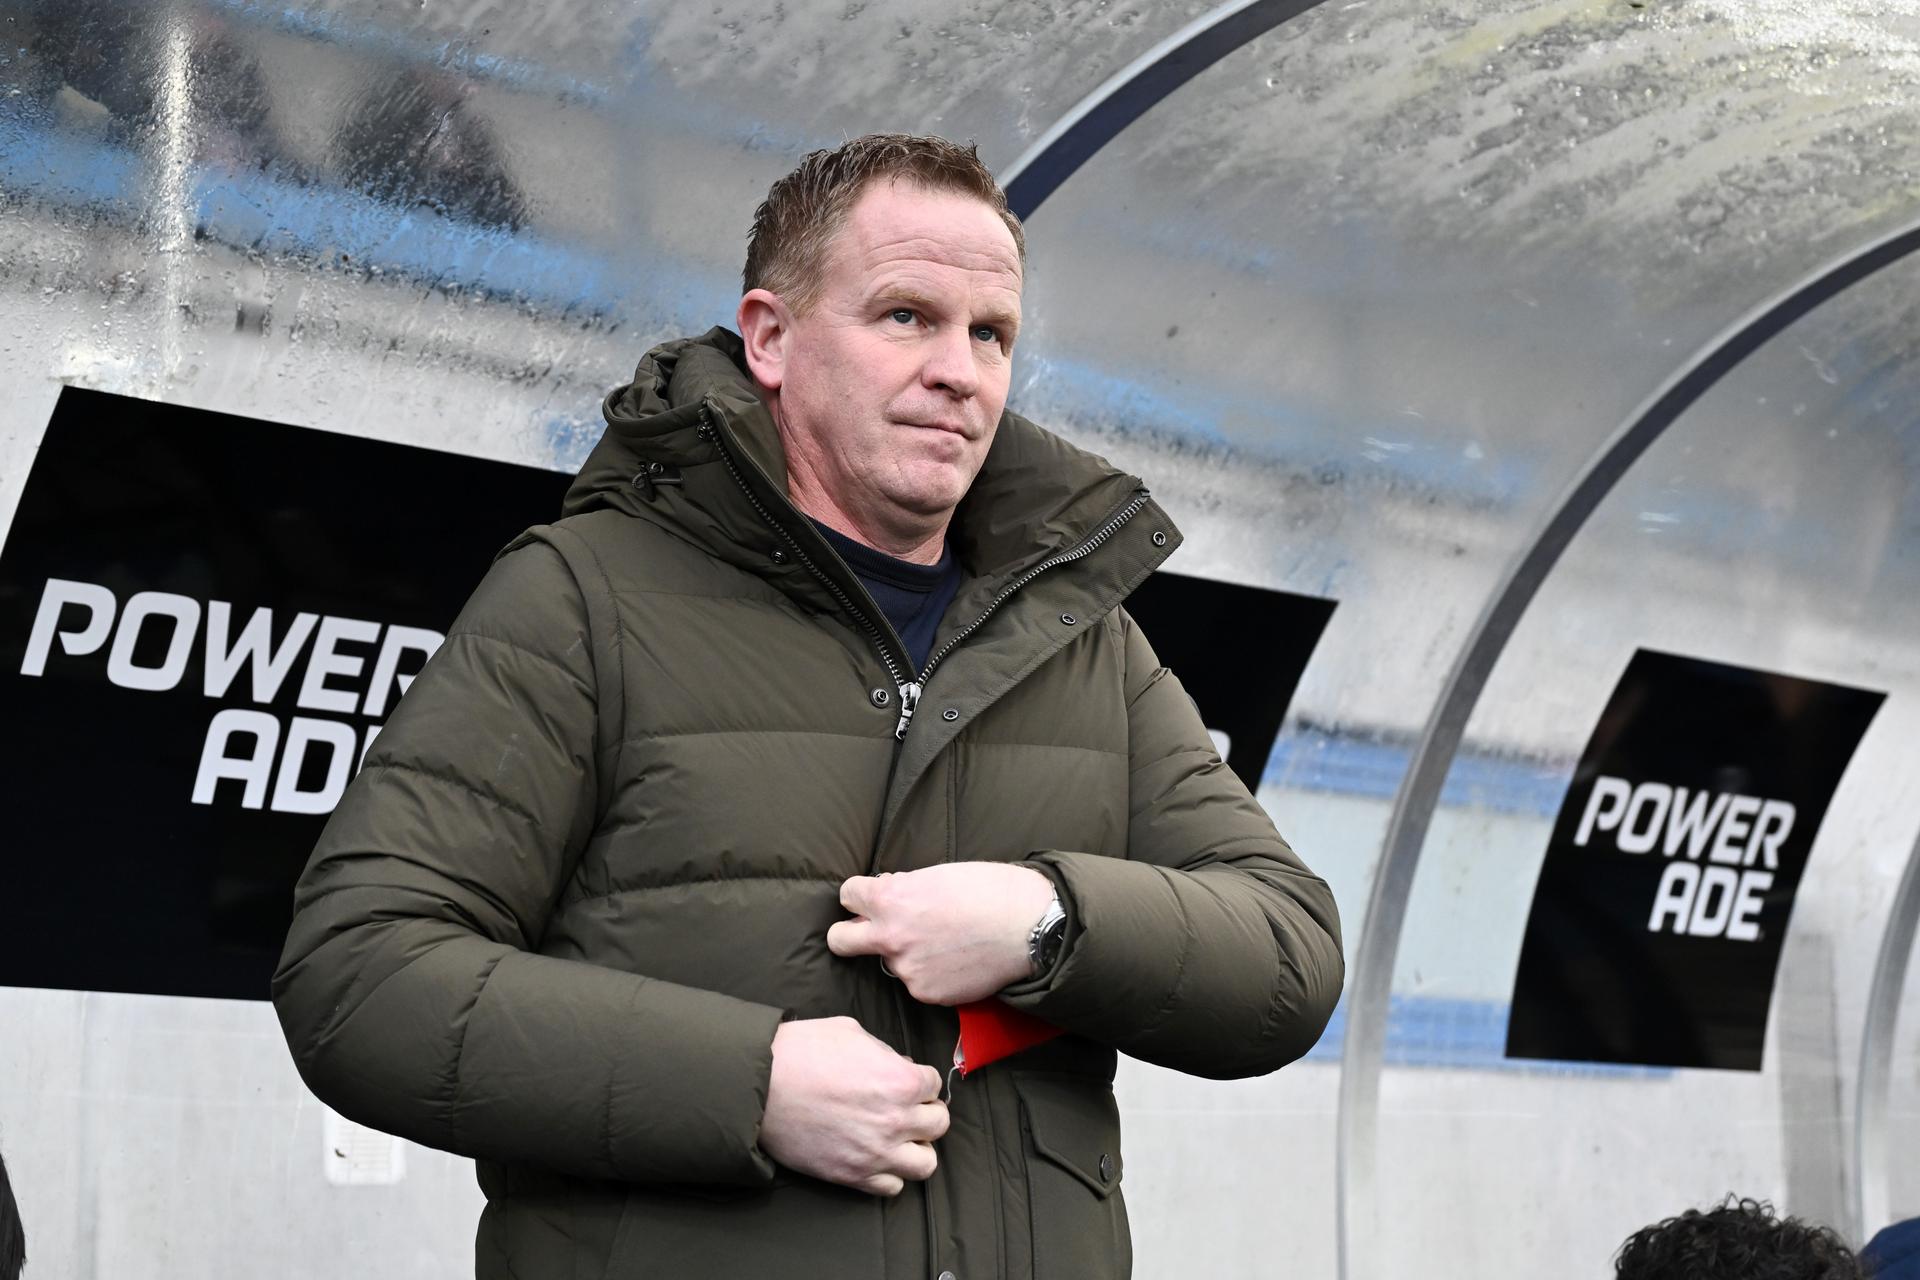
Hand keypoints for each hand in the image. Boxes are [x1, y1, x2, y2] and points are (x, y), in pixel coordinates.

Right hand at [759, 1017, 948, 1196]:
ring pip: (925, 1164)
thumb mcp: (851, 1032)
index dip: (919, 1080)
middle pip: (938, 1124)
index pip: (935, 1084)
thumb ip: (885, 1052)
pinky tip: (875, 1157)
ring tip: (898, 1139)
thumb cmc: (801, 1051)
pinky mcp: (852, 1176)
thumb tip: (897, 1066)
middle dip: (925, 1112)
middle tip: (906, 1108)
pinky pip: (892, 1188)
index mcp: (901, 1080)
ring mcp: (876, 1152)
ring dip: (916, 1149)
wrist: (759, 1086)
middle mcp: (896, 1120)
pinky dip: (889, 1174)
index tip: (904, 1081)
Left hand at [827, 863, 1057, 1004]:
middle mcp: (891, 937)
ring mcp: (908, 969)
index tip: (869, 898)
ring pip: (891, 961)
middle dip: (846, 934)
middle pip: (841, 941)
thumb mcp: (938, 875)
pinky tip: (956, 960)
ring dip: (906, 953)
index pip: (848, 895)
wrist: (1028, 927)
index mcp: (890, 899)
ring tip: (944, 942)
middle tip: (863, 932)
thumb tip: (888, 895)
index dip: (860, 895)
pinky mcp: (928, 993)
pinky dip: (931, 973)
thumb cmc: (989, 890)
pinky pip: (918, 981)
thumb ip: (904, 888)